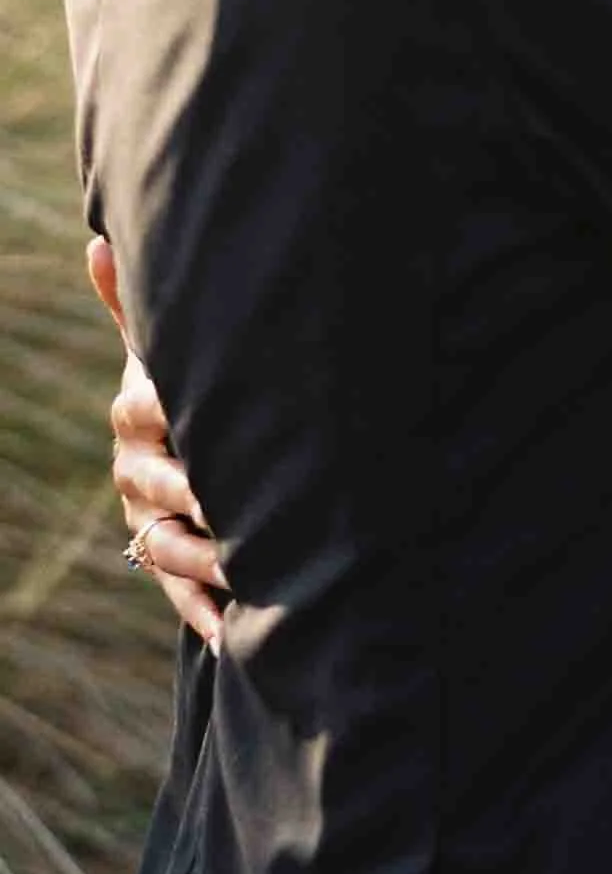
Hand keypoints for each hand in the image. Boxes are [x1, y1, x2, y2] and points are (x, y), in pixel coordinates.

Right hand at [89, 238, 228, 649]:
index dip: (183, 420)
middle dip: (204, 498)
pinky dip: (206, 616)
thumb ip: (137, 306)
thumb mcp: (171, 348)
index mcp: (138, 413)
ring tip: (252, 574)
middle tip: (247, 507)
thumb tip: (96, 238)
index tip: (216, 429)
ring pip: (168, 547)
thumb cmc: (195, 385)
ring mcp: (148, 522)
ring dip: (209, 563)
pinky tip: (237, 635)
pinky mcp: (166, 568)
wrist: (193, 448)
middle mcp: (135, 471)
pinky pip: (181, 598)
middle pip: (162, 487)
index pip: (152, 412)